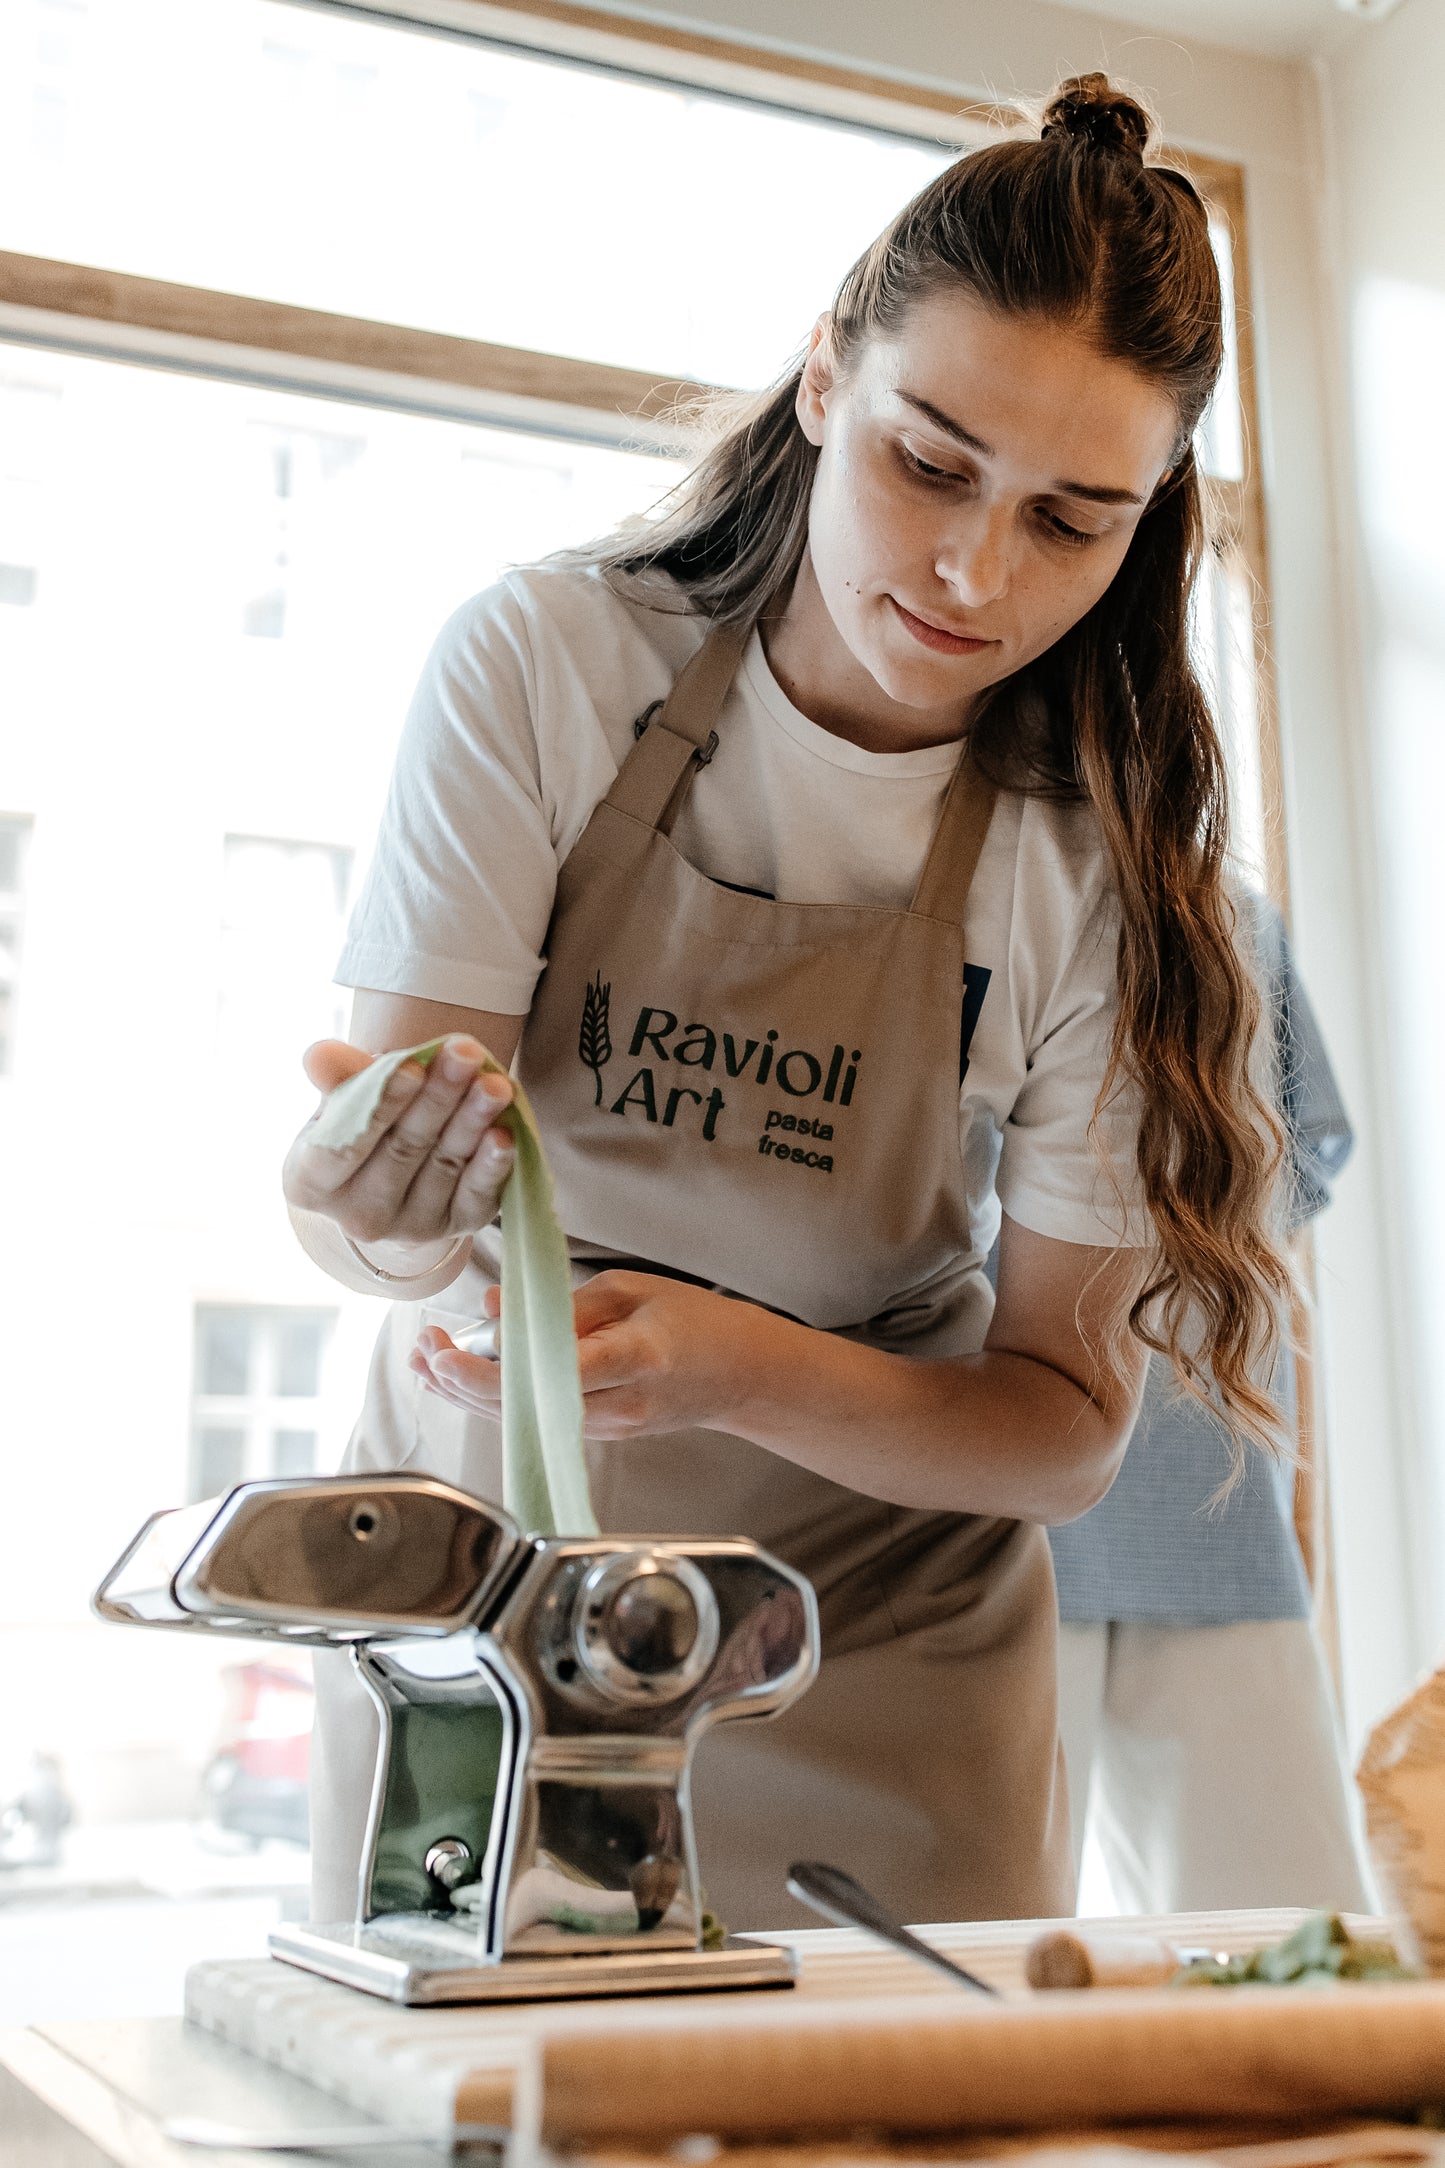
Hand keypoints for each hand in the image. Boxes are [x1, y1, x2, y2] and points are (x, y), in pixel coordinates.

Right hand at [283, 1035, 515, 1253]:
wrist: (397, 1169)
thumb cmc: (364, 1123)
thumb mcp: (344, 1100)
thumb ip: (339, 1078)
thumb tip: (321, 1055)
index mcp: (310, 1182)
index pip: (344, 1145)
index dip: (381, 1104)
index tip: (412, 1065)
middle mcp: (357, 1215)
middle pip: (402, 1150)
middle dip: (438, 1098)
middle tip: (466, 1055)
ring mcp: (409, 1226)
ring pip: (444, 1166)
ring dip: (472, 1121)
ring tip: (495, 1083)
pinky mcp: (455, 1227)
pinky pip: (476, 1196)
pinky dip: (492, 1165)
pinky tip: (505, 1134)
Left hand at [410, 1271, 761, 1438]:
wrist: (745, 1375)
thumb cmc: (697, 1322)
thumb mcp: (634, 1290)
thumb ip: (565, 1303)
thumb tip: (497, 1310)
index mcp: (634, 1358)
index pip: (549, 1374)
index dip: (490, 1371)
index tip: (446, 1353)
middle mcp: (619, 1406)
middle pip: (524, 1407)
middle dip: (461, 1384)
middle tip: (422, 1349)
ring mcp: (610, 1430)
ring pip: (523, 1421)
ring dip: (468, 1394)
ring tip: (425, 1363)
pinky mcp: (602, 1438)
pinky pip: (538, 1422)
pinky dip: (496, 1401)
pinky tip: (464, 1381)